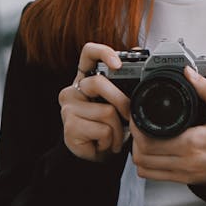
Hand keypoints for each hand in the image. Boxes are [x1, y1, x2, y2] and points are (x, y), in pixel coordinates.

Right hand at [58, 42, 130, 161]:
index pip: (88, 53)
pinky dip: (110, 140)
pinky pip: (102, 130)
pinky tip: (103, 143)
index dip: (103, 53)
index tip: (118, 64)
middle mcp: (73, 89)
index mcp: (86, 78)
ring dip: (119, 130)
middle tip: (127, 116)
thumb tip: (137, 50)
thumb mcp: (118, 101)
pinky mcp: (69, 126)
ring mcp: (68, 108)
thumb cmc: (108, 125)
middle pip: (99, 84)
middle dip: (121, 101)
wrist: (96, 154)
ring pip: (106, 112)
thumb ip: (124, 78)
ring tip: (113, 136)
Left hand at [130, 66, 205, 184]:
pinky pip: (156, 177)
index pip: (150, 140)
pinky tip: (152, 151)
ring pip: (146, 169)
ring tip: (143, 137)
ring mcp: (185, 173)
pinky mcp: (185, 179)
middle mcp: (186, 161)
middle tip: (138, 124)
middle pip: (143, 155)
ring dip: (139, 153)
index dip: (137, 127)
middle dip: (135, 138)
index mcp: (193, 142)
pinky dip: (147, 165)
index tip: (137, 116)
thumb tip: (189, 73)